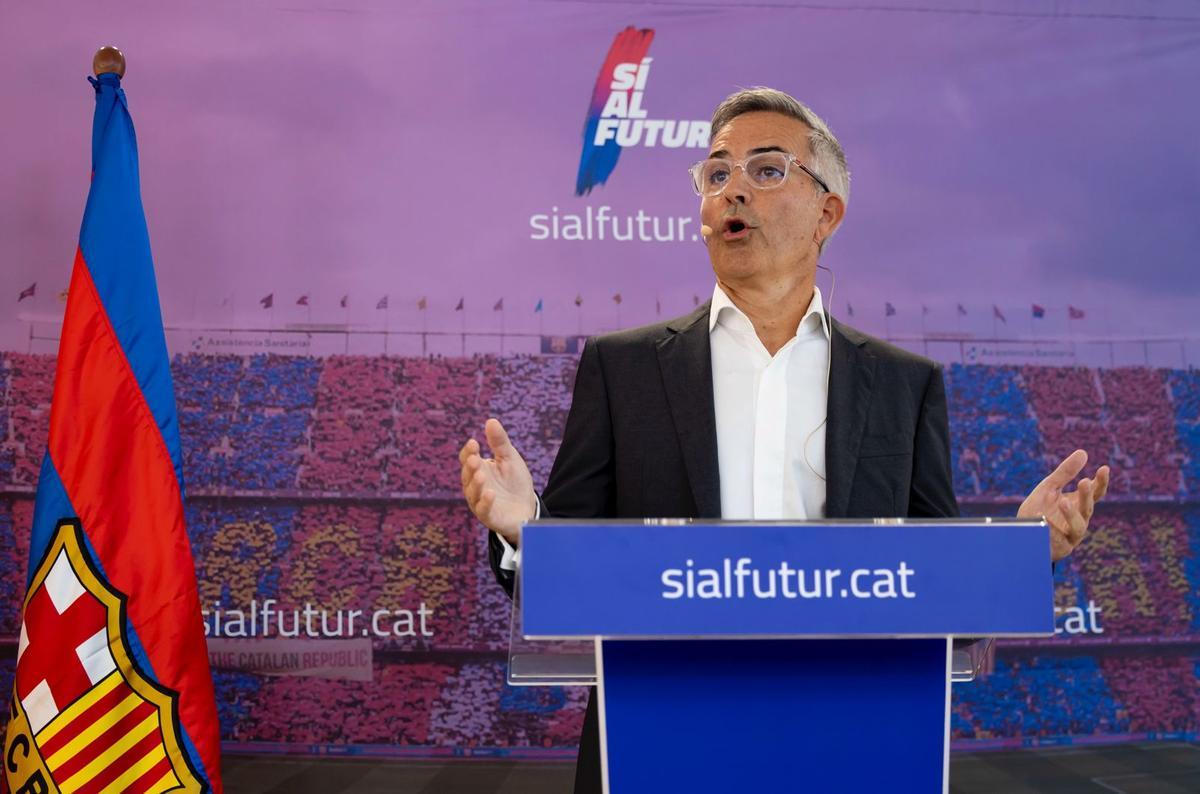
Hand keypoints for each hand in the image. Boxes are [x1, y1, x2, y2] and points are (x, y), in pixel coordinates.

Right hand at [459, 418, 536, 545]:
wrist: (527, 507)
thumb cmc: (514, 481)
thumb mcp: (509, 458)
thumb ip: (499, 442)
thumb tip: (491, 420)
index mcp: (478, 469)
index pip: (468, 459)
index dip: (469, 452)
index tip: (474, 443)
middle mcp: (475, 485)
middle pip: (467, 475)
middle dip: (470, 467)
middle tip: (475, 459)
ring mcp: (480, 501)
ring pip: (472, 493)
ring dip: (475, 484)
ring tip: (481, 475)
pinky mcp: (489, 516)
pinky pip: (483, 509)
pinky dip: (485, 502)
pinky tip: (490, 493)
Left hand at [1017, 449, 1109, 562]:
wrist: (1023, 536)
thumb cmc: (1041, 509)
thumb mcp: (1050, 488)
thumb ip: (1065, 472)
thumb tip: (1083, 452)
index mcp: (1079, 504)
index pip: (1095, 493)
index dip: (1101, 482)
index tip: (1104, 468)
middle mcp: (1079, 520)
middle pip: (1087, 508)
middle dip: (1086, 496)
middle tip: (1083, 482)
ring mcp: (1071, 536)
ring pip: (1078, 526)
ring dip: (1072, 514)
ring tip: (1064, 502)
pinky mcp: (1059, 548)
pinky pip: (1055, 538)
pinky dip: (1048, 528)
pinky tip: (1039, 517)